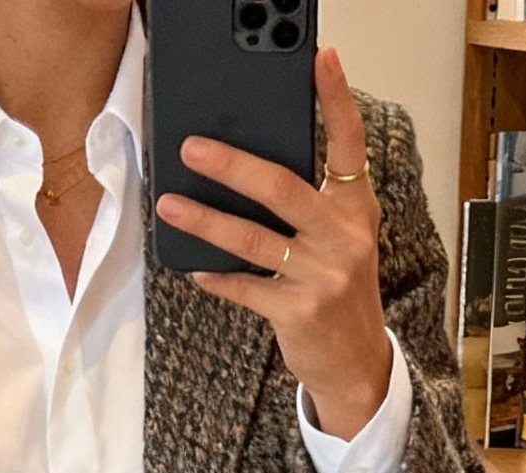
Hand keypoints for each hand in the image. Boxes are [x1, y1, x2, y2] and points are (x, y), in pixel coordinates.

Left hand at [156, 47, 391, 442]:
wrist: (356, 363)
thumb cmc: (338, 290)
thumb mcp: (340, 239)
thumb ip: (310, 205)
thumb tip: (246, 172)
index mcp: (356, 207)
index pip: (349, 143)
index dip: (336, 99)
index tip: (321, 57)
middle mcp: (344, 236)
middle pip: (282, 187)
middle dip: (232, 165)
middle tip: (192, 147)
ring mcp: (322, 276)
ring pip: (253, 239)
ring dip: (205, 220)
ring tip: (170, 204)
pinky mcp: (298, 311)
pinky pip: (245, 287)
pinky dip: (216, 277)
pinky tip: (193, 267)